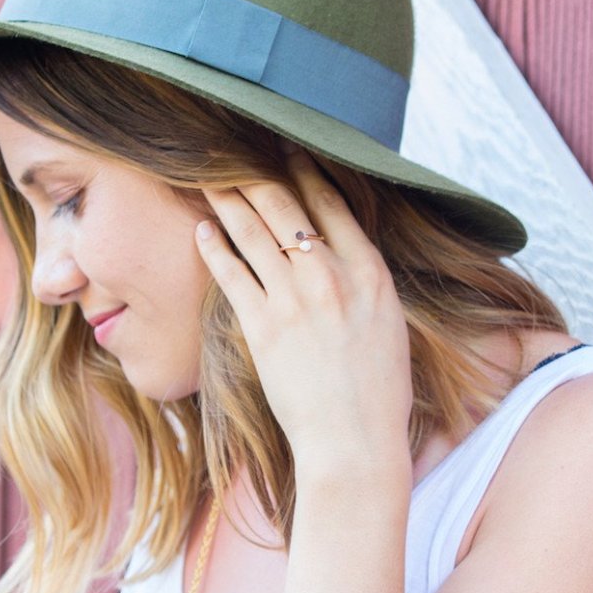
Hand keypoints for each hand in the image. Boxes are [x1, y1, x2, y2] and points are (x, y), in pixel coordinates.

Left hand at [195, 147, 412, 480]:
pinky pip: (231, 273)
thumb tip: (345, 261)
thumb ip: (366, 287)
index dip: (306, 172)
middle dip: (256, 172)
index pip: (333, 205)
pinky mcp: (262, 327)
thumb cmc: (379, 395)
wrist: (354, 442)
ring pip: (253, 231)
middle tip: (234, 150)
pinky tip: (202, 229)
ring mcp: (294, 299)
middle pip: (287, 208)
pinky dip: (214, 246)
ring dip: (227, 198)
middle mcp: (332, 276)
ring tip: (207, 176)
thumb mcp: (390, 327)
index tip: (288, 153)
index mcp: (371, 273)